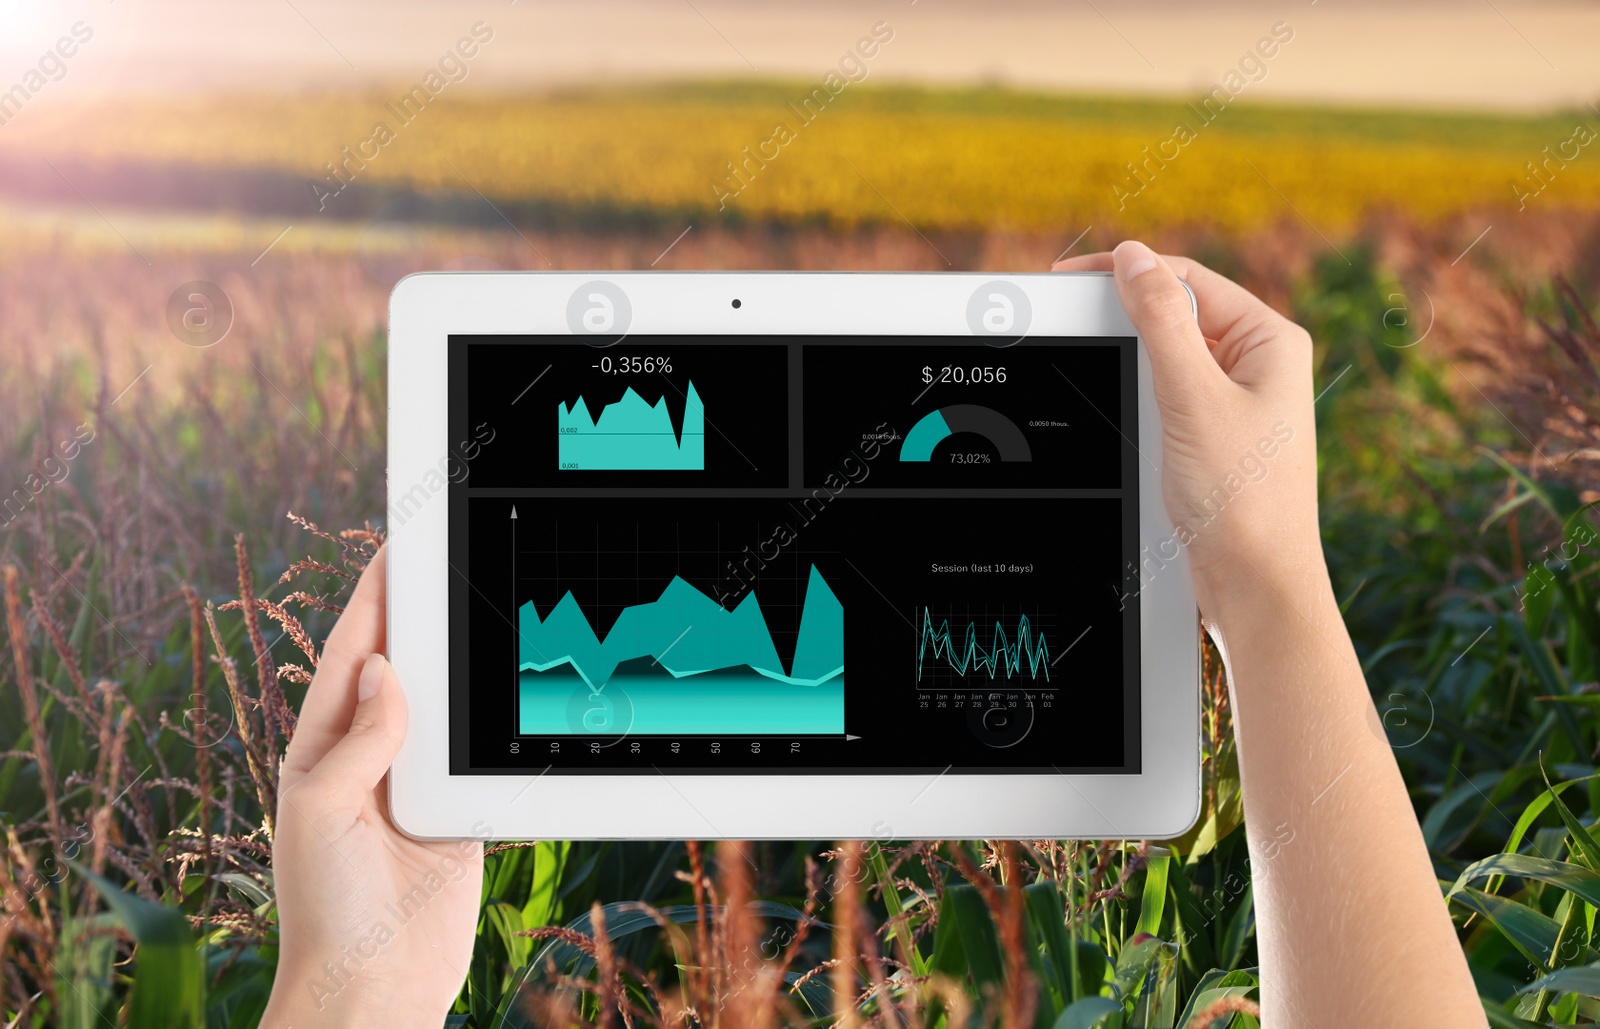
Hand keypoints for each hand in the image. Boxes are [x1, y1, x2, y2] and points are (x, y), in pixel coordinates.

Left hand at [261, 547, 481, 1027]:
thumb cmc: (326, 908)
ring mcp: (418, 783)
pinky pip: (482, 754)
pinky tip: (516, 691)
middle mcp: (372, 756)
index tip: (398, 544)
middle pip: (408, 666)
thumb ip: (358, 740)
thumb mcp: (320, 813)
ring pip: (450, 704)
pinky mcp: (461, 812)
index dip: (374, 598)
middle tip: (458, 558)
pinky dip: (498, 723)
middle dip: (428, 615)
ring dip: (470, 663)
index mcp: (324, 747)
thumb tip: (387, 668)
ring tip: (494, 607)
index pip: (353, 653)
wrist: (374, 989)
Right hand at [1055, 241, 1321, 616]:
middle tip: (1072, 320)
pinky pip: (1168, 398)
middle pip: (1177, 314)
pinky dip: (1138, 399)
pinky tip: (1121, 417)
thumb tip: (1134, 259)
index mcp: (1271, 341)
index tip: (1072, 277)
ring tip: (1100, 376)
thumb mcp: (1192, 398)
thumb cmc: (1243, 501)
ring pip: (1168, 358)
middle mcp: (1260, 365)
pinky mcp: (1216, 437)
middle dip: (1125, 317)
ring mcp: (1238, 402)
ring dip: (1131, 363)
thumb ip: (1161, 321)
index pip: (1189, 279)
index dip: (1129, 272)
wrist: (1255, 585)